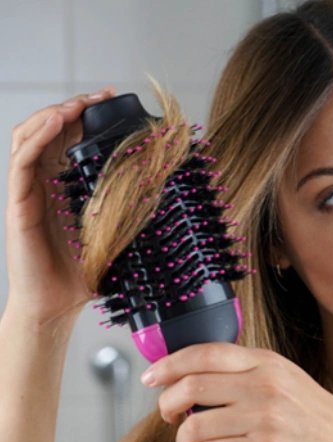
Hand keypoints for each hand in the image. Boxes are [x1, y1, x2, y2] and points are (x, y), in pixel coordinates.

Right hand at [4, 86, 115, 325]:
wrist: (57, 306)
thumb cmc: (83, 274)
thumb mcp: (115, 235)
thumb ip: (128, 212)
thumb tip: (164, 194)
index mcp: (65, 187)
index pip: (71, 140)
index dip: (89, 117)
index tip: (113, 102)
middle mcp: (44, 183)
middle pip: (51, 129)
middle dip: (75, 106)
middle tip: (101, 95)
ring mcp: (29, 191)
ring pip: (30, 135)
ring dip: (54, 113)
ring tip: (79, 103)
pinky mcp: (18, 203)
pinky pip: (21, 160)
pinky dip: (38, 135)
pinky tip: (57, 122)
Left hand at [142, 343, 332, 441]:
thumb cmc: (313, 416)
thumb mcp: (285, 377)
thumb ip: (247, 370)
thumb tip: (196, 375)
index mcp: (265, 362)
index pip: (204, 353)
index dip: (169, 364)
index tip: (151, 377)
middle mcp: (263, 385)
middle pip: (191, 386)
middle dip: (166, 403)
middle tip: (167, 415)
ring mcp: (263, 418)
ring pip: (195, 425)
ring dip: (182, 440)